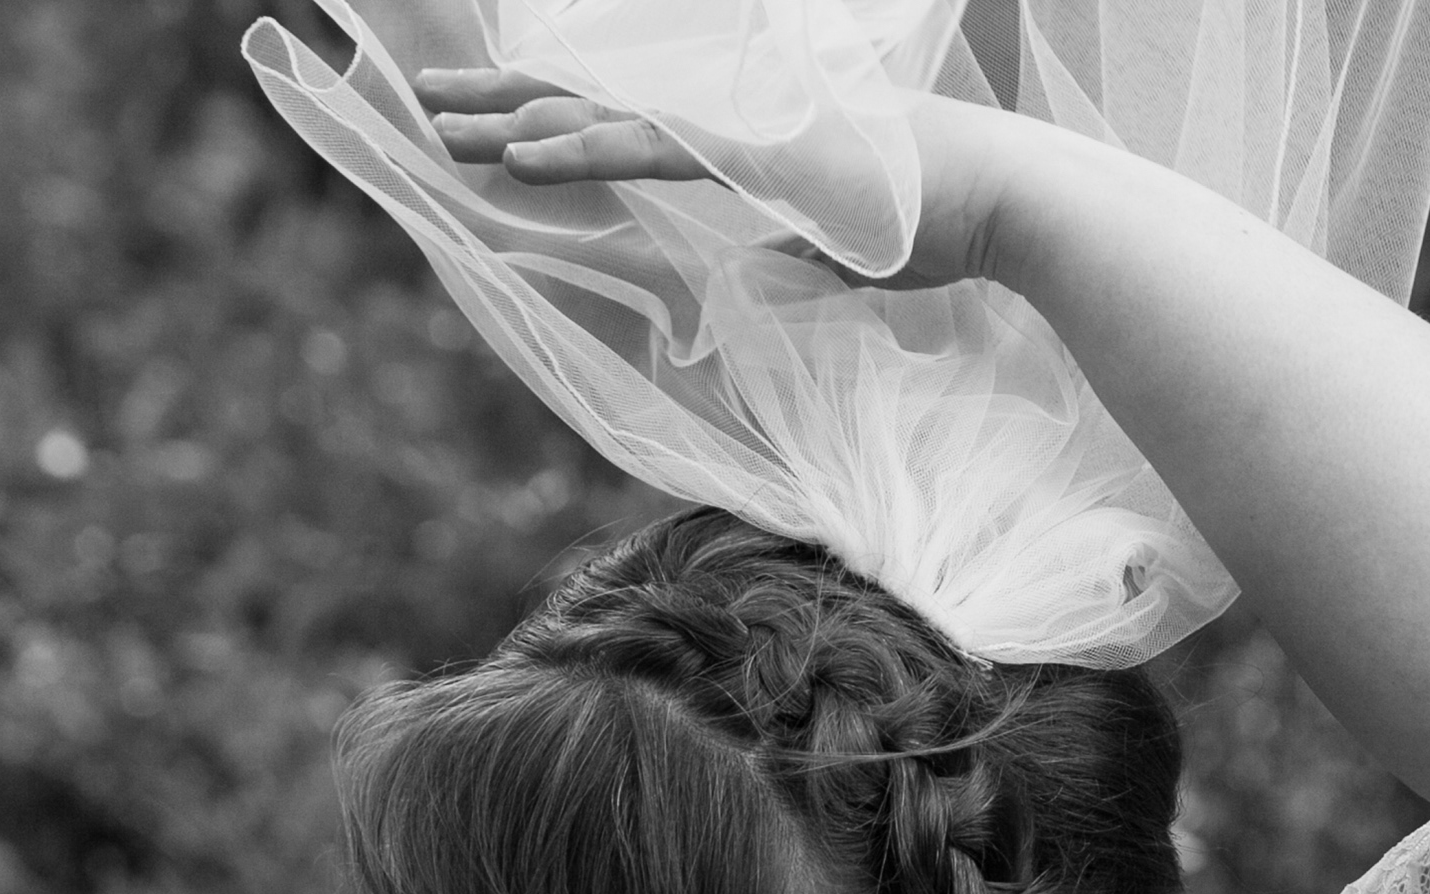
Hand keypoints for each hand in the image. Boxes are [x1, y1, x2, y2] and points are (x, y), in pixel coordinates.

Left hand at [414, 69, 1018, 289]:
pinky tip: (517, 156)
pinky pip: (641, 148)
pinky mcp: (746, 153)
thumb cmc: (941, 220)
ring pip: (598, 114)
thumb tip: (784, 261)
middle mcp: (726, 111)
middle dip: (505, 99)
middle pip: (592, 96)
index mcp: (742, 129)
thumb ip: (805, 242)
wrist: (997, 198)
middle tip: (431, 101)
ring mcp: (734, 125)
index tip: (494, 124)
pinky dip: (575, 149)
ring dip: (514, 123)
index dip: (557, 114)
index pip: (629, 113)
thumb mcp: (851, 237)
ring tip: (442, 126)